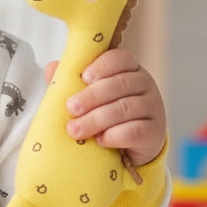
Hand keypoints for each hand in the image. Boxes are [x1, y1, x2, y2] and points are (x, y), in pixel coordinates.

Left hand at [44, 49, 166, 168]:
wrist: (130, 149)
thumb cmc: (106, 116)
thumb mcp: (89, 98)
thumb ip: (71, 83)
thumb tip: (51, 67)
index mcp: (129, 70)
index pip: (120, 58)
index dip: (102, 66)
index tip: (83, 77)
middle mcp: (145, 84)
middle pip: (120, 84)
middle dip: (92, 96)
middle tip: (71, 108)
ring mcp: (153, 107)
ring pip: (125, 108)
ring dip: (96, 119)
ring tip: (75, 130)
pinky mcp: (155, 132)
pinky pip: (135, 131)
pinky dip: (115, 136)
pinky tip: (100, 140)